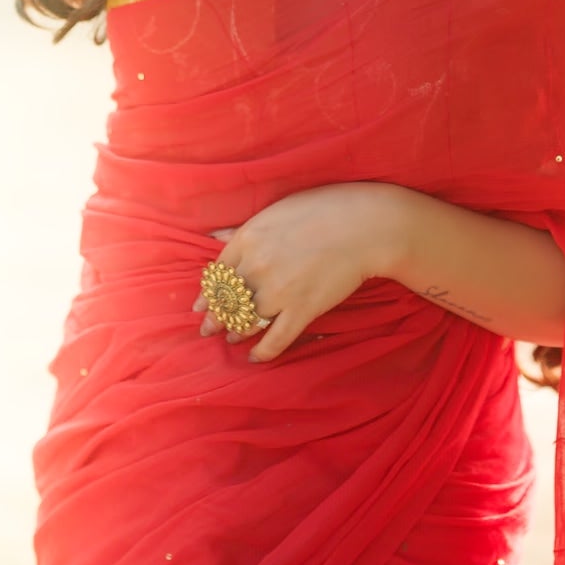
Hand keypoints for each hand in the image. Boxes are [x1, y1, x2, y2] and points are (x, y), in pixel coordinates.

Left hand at [193, 183, 402, 362]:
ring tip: (232, 338)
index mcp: (248, 238)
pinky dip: (262, 352)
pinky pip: (275, 340)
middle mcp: (257, 266)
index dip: (208, 294)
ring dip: (236, 333)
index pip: (217, 273)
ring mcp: (279, 291)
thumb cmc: (322, 208)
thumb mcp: (276, 209)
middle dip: (215, 318)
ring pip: (246, 321)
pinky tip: (255, 356)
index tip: (200, 306)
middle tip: (209, 329)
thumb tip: (214, 235)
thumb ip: (244, 228)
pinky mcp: (302, 310)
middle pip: (227, 300)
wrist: (363, 225)